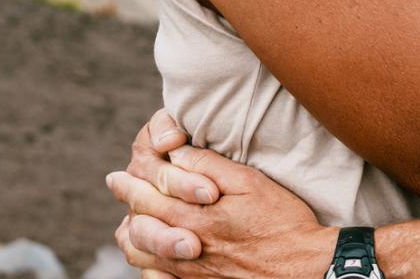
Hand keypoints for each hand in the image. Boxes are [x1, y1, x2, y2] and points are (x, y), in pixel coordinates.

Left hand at [106, 112, 335, 278]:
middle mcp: (186, 246)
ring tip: (128, 223)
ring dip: (131, 236)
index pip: (148, 197)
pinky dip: (148, 267)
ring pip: (143, 256)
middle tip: (116, 186)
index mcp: (195, 215)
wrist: (302, 266)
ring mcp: (191, 271)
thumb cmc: (281, 221)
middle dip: (126, 203)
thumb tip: (176, 152)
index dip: (131, 183)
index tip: (118, 175)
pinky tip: (151, 257)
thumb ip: (209, 166)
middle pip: (140, 224)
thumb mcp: (249, 183)